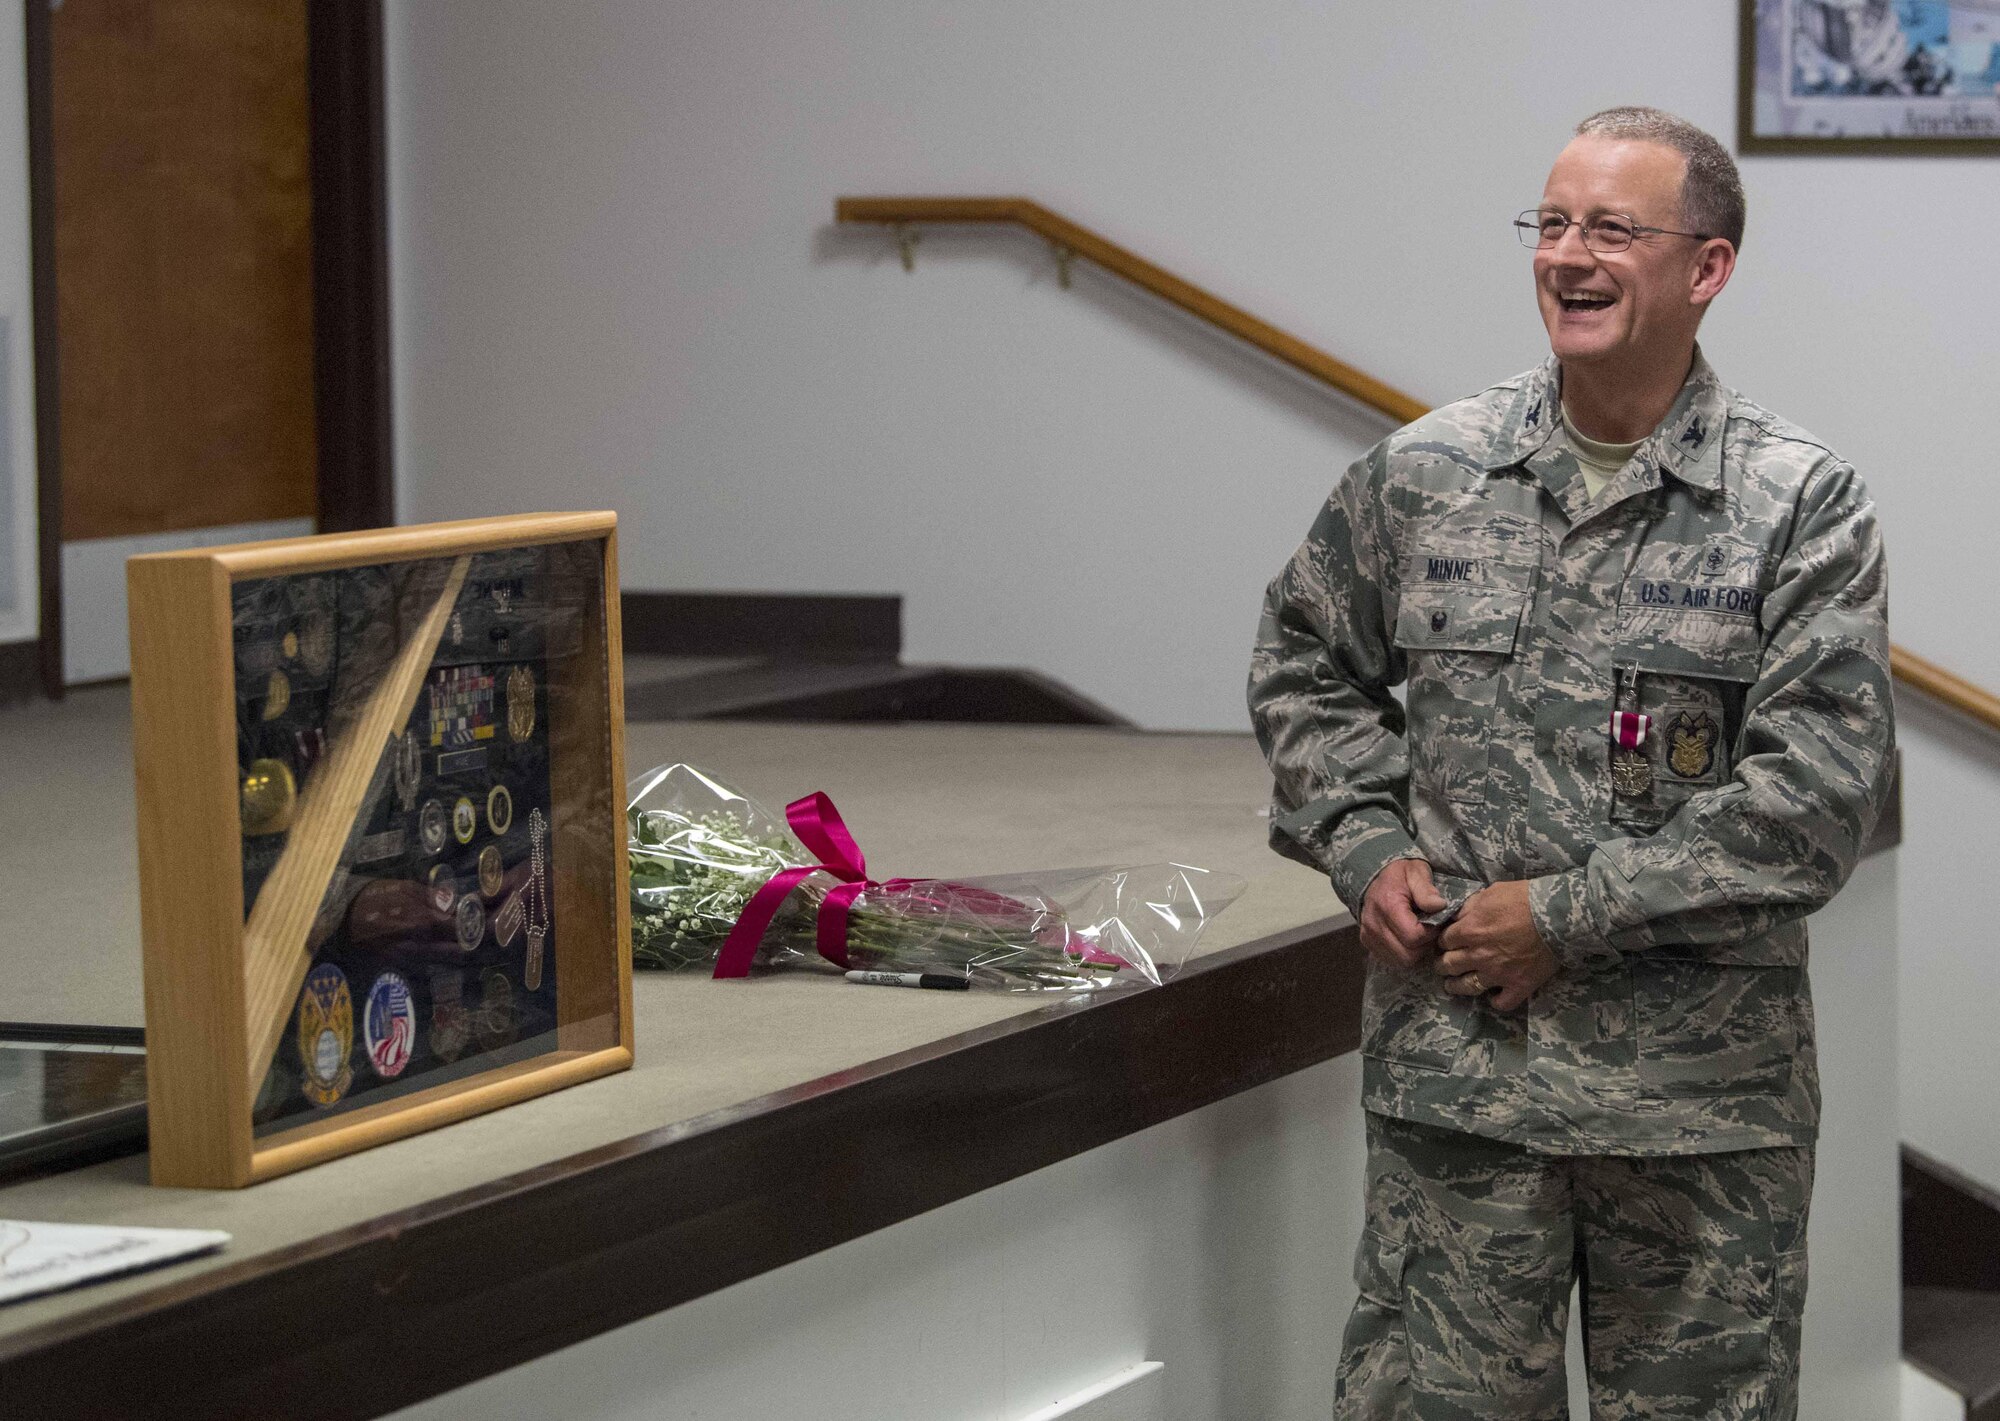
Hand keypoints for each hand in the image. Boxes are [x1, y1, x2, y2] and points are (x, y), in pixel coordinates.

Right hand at [1360, 858, 1447, 970]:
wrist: (1374, 873)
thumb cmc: (1400, 873)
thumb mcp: (1417, 872)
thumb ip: (1427, 890)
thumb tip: (1440, 906)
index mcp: (1388, 906)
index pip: (1413, 937)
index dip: (1430, 934)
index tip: (1436, 922)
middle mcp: (1374, 924)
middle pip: (1407, 955)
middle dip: (1424, 946)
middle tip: (1430, 931)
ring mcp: (1368, 935)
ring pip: (1400, 961)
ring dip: (1415, 952)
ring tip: (1420, 934)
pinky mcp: (1367, 941)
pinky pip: (1390, 959)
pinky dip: (1403, 953)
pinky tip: (1408, 938)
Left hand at [1436, 880, 1557, 1011]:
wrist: (1558, 915)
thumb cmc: (1525, 898)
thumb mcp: (1491, 893)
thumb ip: (1470, 906)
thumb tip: (1456, 915)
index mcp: (1470, 930)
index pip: (1444, 940)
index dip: (1443, 940)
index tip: (1446, 941)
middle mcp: (1479, 955)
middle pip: (1449, 965)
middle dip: (1442, 964)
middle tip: (1443, 964)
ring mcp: (1498, 974)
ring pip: (1467, 987)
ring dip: (1456, 986)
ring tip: (1452, 985)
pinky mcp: (1519, 985)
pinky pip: (1502, 1003)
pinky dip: (1495, 1001)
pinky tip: (1493, 997)